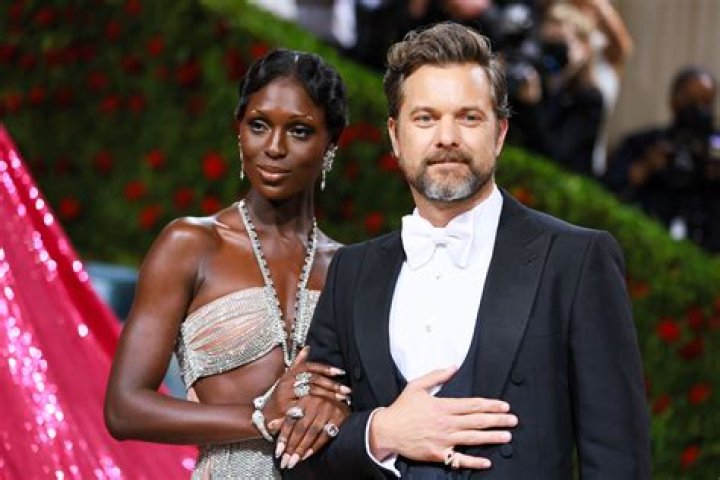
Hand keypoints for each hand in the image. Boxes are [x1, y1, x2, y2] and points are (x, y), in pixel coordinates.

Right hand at [263, 347, 349, 421]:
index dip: (326, 369)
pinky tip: (330, 409)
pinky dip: (320, 407)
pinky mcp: (286, 408)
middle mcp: (286, 382)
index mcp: (289, 373)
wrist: (263, 417)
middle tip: (347, 390)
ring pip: (312, 392)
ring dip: (329, 395)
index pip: (310, 367)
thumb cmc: (280, 397)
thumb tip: (307, 348)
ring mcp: (285, 394)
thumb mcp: (287, 379)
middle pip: (313, 380)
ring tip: (343, 399)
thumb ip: (298, 364)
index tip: (341, 372)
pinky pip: (307, 406)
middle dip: (332, 385)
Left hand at [269, 395, 348, 468]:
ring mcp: (328, 409)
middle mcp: (315, 402)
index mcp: (304, 400)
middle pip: (300, 428)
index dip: (283, 437)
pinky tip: (307, 455)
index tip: (277, 453)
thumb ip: (287, 419)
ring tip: (293, 461)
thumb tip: (270, 426)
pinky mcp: (339, 417)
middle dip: (291, 447)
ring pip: (312, 433)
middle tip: (284, 462)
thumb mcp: (302, 409)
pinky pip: (325, 435)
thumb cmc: (318, 407)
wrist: (343, 402)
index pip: (290, 420)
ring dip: (302, 449)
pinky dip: (315, 446)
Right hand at [370, 366, 516, 469]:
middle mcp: (446, 423)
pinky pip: (459, 459)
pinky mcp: (438, 454)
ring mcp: (443, 440)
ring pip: (473, 438)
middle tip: (513, 420)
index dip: (490, 405)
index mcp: (442, 406)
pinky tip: (487, 462)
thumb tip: (452, 367)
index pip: (472, 405)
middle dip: (497, 420)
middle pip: (477, 421)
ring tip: (506, 436)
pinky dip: (474, 461)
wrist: (387, 430)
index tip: (503, 405)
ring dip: (492, 437)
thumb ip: (436, 376)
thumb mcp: (416, 386)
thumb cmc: (401, 409)